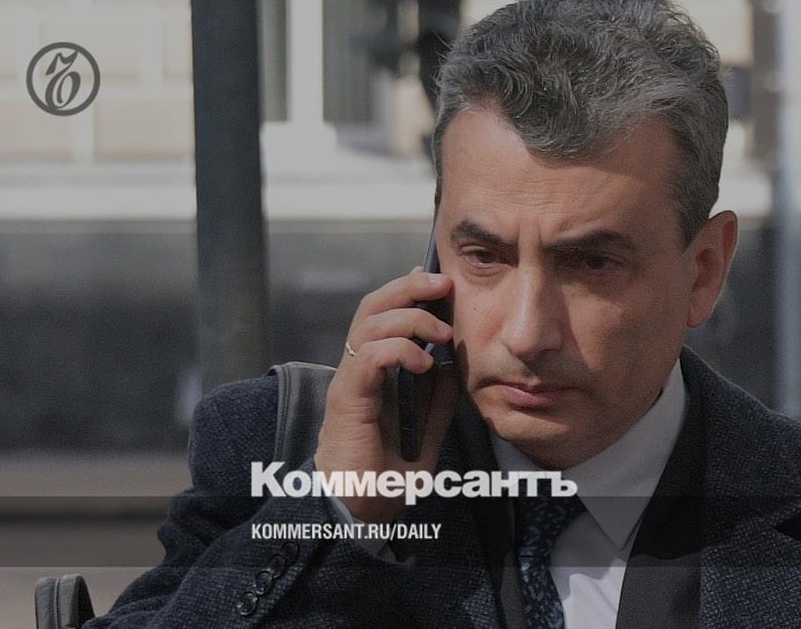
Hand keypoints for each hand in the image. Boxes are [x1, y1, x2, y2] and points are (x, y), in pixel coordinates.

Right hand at [313, 266, 459, 522]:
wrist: (356, 515)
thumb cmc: (382, 481)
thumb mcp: (425, 437)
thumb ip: (437, 404)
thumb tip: (452, 368)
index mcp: (374, 373)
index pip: (385, 314)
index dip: (410, 292)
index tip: (442, 286)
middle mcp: (358, 369)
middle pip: (373, 306)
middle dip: (408, 287)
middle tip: (442, 284)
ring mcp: (350, 380)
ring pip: (369, 323)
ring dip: (410, 318)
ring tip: (441, 334)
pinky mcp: (347, 398)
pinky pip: (369, 357)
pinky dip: (399, 350)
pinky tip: (424, 364)